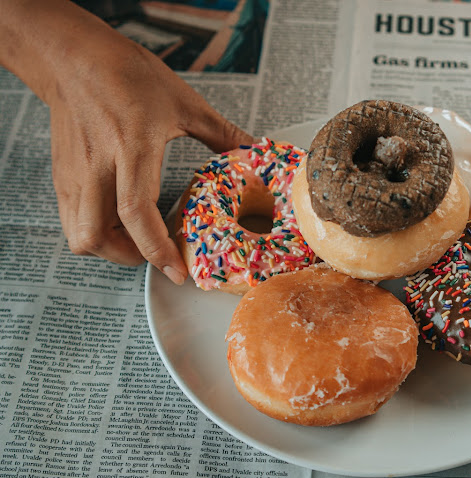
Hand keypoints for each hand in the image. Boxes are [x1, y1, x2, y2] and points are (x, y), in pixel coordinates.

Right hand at [0, 1, 254, 283]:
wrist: (74, 57)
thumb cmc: (125, 73)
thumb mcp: (184, 103)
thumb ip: (222, 133)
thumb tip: (253, 149)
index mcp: (131, 147)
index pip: (137, 213)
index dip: (157, 249)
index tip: (177, 271)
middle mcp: (97, 166)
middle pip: (96, 236)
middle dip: (129, 259)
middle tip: (156, 256)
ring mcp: (74, 173)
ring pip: (77, 234)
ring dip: (108, 248)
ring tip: (137, 240)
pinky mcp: (62, 174)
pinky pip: (70, 218)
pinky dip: (93, 230)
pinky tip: (116, 220)